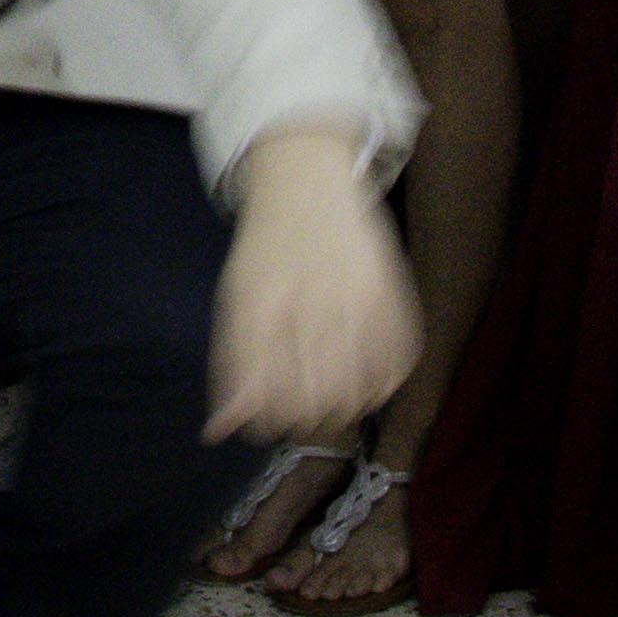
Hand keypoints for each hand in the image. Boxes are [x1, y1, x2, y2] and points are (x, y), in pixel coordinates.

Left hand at [204, 129, 418, 446]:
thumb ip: (230, 369)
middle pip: (316, 406)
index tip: (269, 417)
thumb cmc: (264, 250)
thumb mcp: (234, 302)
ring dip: (343, 410)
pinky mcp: (394, 294)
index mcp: (263, 309)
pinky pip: (397, 366)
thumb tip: (220, 433)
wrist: (306, 182)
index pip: (270, 401)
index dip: (269, 422)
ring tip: (332, 398)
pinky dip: (381, 385)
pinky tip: (365, 379)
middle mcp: (313, 304)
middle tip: (302, 409)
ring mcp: (359, 298)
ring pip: (358, 395)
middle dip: (306, 421)